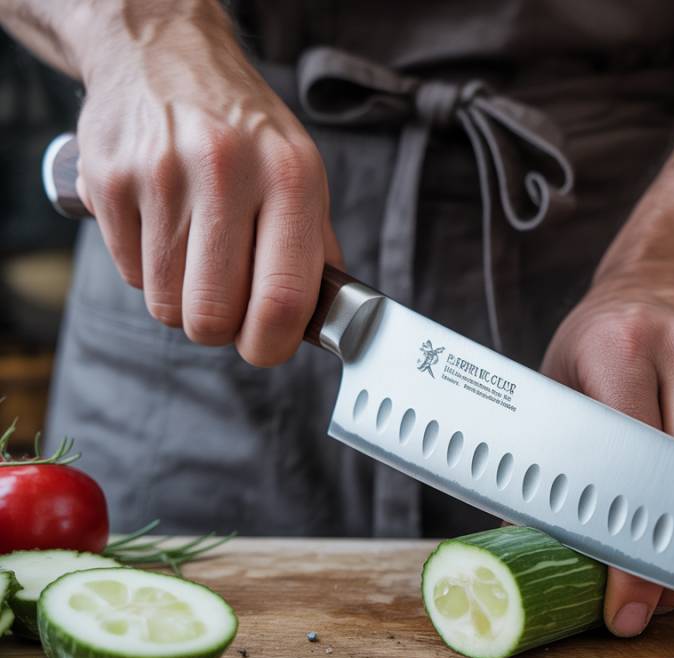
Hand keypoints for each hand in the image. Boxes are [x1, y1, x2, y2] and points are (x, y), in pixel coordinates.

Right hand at [74, 3, 340, 364]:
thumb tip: (324, 322)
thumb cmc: (243, 129)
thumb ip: (316, 249)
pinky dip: (148, 270)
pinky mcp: (108, 181)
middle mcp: (225, 172)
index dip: (272, 345)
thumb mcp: (301, 172)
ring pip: (165, 304)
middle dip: (221, 328)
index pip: (282, 298)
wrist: (163, 55)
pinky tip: (163, 229)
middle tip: (228, 302)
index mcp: (290, 177)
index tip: (266, 345)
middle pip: (213, 316)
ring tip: (196, 255)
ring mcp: (160, 176)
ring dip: (182, 300)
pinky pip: (129, 275)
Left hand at [542, 251, 673, 636]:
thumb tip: (523, 547)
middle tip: (650, 602)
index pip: (631, 466)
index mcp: (622, 348)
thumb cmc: (604, 342)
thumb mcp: (558, 380)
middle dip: (672, 561)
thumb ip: (545, 457)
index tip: (625, 602)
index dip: (629, 548)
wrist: (672, 280)